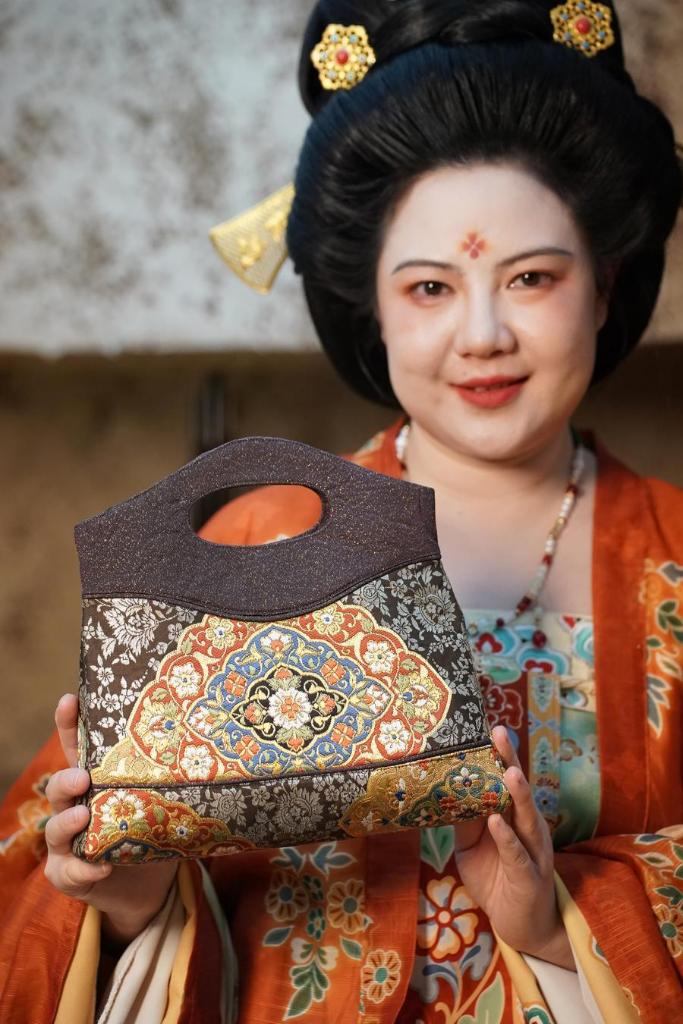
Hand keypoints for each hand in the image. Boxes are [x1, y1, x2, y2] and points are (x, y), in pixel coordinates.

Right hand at [43, 694, 177, 947]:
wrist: (147, 886)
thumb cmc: (153, 830)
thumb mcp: (162, 798)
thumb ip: (174, 774)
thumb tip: (216, 735)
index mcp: (96, 781)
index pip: (77, 747)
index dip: (69, 723)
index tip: (70, 700)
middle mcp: (75, 806)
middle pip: (60, 785)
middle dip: (67, 779)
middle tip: (84, 776)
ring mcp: (67, 842)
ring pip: (55, 828)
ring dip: (69, 822)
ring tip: (84, 816)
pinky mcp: (69, 873)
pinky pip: (69, 871)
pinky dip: (83, 869)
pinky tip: (100, 868)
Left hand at [453, 725, 573, 969]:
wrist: (523, 928)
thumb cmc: (498, 880)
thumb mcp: (472, 848)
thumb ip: (464, 822)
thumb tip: (442, 793)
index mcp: (514, 818)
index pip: (507, 781)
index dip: (500, 755)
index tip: (489, 727)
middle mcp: (528, 829)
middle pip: (520, 790)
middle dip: (510, 761)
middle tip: (499, 732)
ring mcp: (532, 852)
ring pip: (527, 818)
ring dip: (518, 794)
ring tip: (508, 771)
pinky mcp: (529, 877)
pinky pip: (517, 855)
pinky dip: (506, 838)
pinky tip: (496, 822)